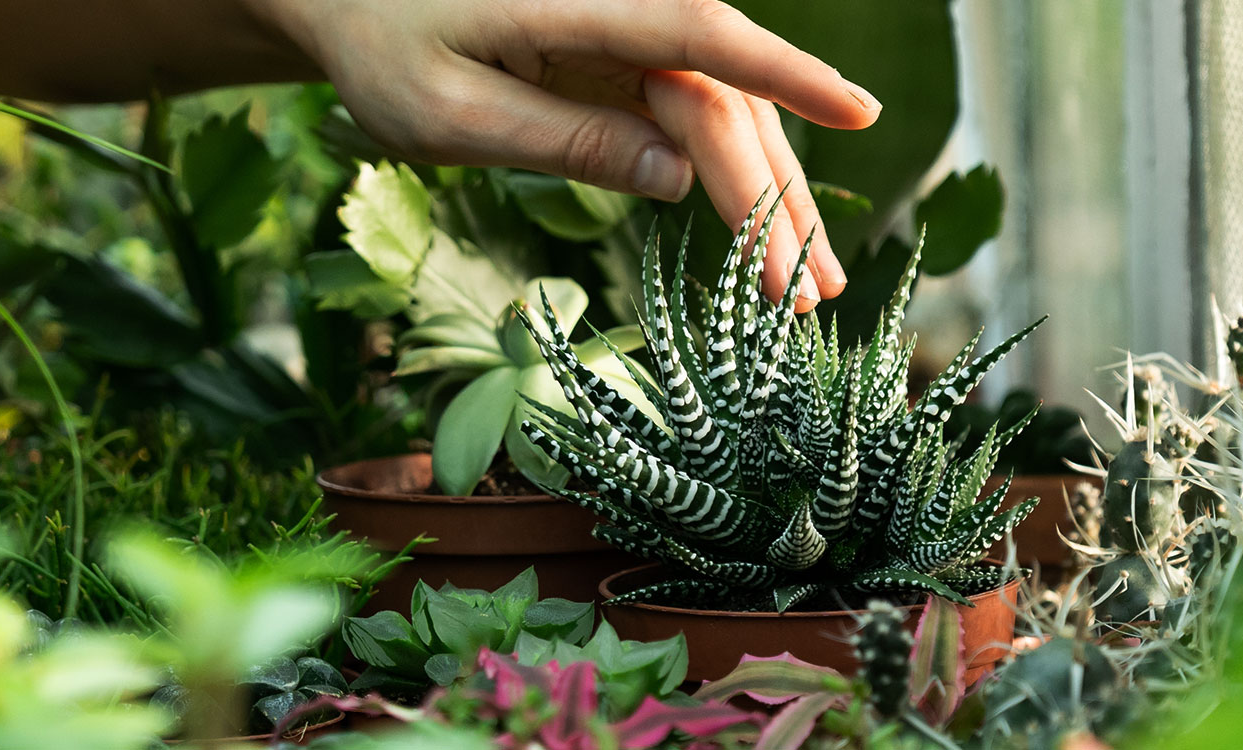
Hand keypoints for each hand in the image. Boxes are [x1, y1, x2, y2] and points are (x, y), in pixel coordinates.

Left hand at [258, 0, 879, 310]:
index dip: (788, 74)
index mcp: (576, 1)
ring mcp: (628, 25)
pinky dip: (730, 170)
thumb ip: (564, 141)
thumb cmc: (382, 48)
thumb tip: (681, 179)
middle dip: (775, 195)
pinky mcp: (624, 49)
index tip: (861, 113)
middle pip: (726, 94)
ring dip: (767, 193)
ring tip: (803, 285)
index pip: (703, 35)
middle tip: (812, 295)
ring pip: (724, 106)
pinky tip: (759, 229)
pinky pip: (696, 106)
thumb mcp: (449, 116)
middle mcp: (620, 2)